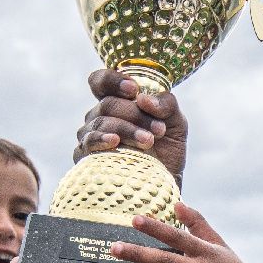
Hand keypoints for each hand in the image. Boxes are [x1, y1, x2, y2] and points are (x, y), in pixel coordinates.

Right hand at [74, 69, 188, 185]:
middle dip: (135, 114)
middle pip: (107, 104)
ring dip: (127, 129)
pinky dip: (102, 140)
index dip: (112, 80)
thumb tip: (143, 99)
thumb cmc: (168, 149)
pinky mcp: (86, 158)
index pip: (100, 81)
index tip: (134, 89)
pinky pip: (87, 144)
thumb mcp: (176, 123)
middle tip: (159, 129)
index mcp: (117, 102)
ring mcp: (90, 136)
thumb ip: (166, 105)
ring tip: (148, 141)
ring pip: (101, 123)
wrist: (166, 183)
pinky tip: (115, 143)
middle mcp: (99, 116)